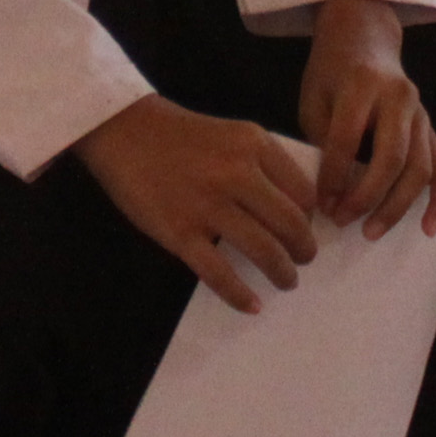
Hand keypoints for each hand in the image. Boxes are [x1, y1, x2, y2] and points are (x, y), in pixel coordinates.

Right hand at [74, 97, 320, 313]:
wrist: (124, 130)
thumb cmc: (182, 135)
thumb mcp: (234, 135)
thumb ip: (265, 165)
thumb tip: (297, 210)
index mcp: (255, 146)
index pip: (304, 193)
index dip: (311, 218)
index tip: (305, 230)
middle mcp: (238, 174)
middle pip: (291, 225)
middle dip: (304, 250)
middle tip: (302, 260)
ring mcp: (208, 205)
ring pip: (264, 251)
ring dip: (282, 274)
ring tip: (286, 282)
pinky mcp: (180, 232)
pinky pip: (220, 274)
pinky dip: (241, 295)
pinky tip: (252, 306)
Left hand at [297, 0, 435, 239]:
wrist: (365, 38)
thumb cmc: (332, 73)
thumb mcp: (315, 98)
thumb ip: (325, 140)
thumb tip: (332, 193)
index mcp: (361, 85)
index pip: (347, 139)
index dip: (332, 176)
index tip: (319, 203)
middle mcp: (398, 97)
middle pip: (391, 158)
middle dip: (367, 197)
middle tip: (343, 221)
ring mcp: (421, 113)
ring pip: (419, 168)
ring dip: (396, 206)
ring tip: (371, 232)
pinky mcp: (432, 128)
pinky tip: (428, 228)